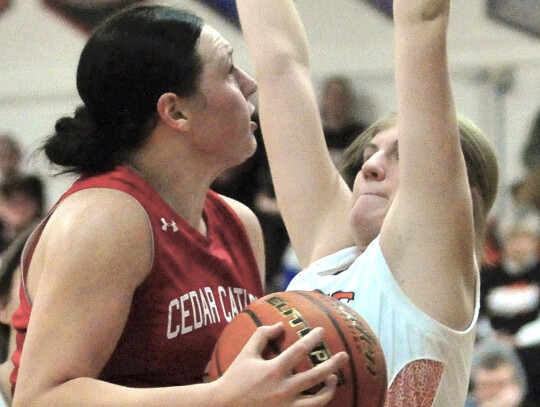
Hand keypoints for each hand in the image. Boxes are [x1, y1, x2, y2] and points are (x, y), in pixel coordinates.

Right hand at [216, 323, 348, 406]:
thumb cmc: (235, 377)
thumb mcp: (246, 352)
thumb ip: (263, 335)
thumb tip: (281, 325)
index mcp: (274, 370)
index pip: (300, 351)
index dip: (313, 339)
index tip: (321, 331)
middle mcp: (283, 389)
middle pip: (316, 376)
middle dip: (333, 364)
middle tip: (344, 355)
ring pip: (318, 400)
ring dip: (330, 389)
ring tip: (335, 379)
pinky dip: (318, 404)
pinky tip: (321, 395)